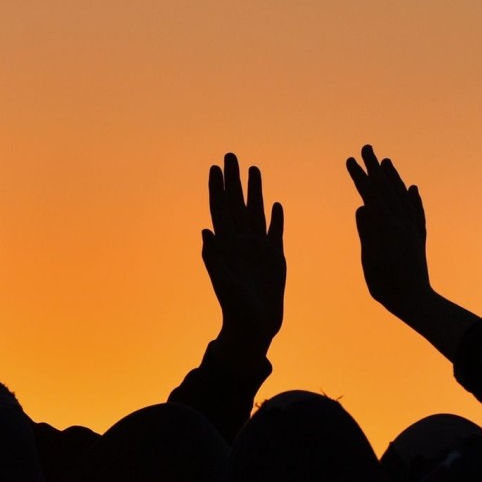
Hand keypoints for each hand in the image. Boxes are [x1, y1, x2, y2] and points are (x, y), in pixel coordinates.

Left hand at [203, 153, 285, 357]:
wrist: (254, 326)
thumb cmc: (235, 307)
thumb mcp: (223, 282)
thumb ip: (213, 258)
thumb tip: (205, 231)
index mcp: (226, 245)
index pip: (220, 209)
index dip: (217, 188)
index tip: (216, 167)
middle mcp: (241, 242)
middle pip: (236, 204)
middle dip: (234, 180)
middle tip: (231, 155)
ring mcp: (258, 248)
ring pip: (255, 212)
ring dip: (254, 191)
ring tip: (254, 169)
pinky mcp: (274, 258)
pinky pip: (274, 232)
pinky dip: (275, 218)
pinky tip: (275, 204)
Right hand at [346, 145, 434, 322]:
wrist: (414, 300)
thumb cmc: (386, 285)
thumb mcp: (370, 259)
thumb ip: (367, 232)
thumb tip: (363, 206)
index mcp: (386, 226)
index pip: (370, 194)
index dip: (359, 176)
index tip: (350, 160)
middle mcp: (401, 222)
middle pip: (387, 189)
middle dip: (375, 168)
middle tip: (366, 148)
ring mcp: (411, 229)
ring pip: (403, 196)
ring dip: (394, 178)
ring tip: (387, 162)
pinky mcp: (418, 238)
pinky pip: (416, 212)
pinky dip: (413, 198)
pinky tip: (411, 189)